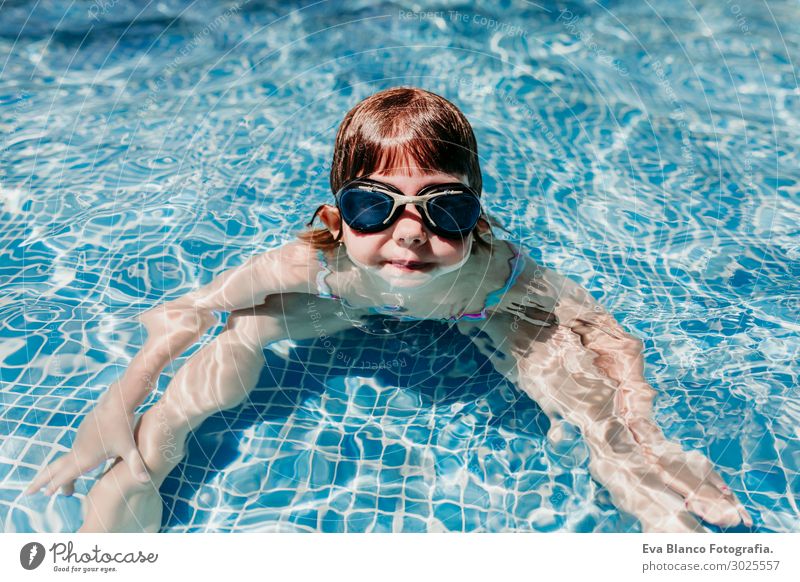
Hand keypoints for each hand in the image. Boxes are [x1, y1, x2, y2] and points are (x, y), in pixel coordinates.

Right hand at [24, 382, 149, 496]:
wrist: (117, 401)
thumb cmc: (123, 425)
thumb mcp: (130, 448)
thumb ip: (136, 465)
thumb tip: (147, 480)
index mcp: (85, 457)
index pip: (65, 475)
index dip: (55, 485)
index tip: (45, 493)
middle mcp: (78, 449)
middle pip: (56, 468)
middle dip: (42, 480)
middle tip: (30, 492)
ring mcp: (79, 439)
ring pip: (65, 459)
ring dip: (59, 472)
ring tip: (61, 485)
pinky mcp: (83, 431)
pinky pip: (74, 449)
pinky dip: (69, 461)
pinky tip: (73, 465)